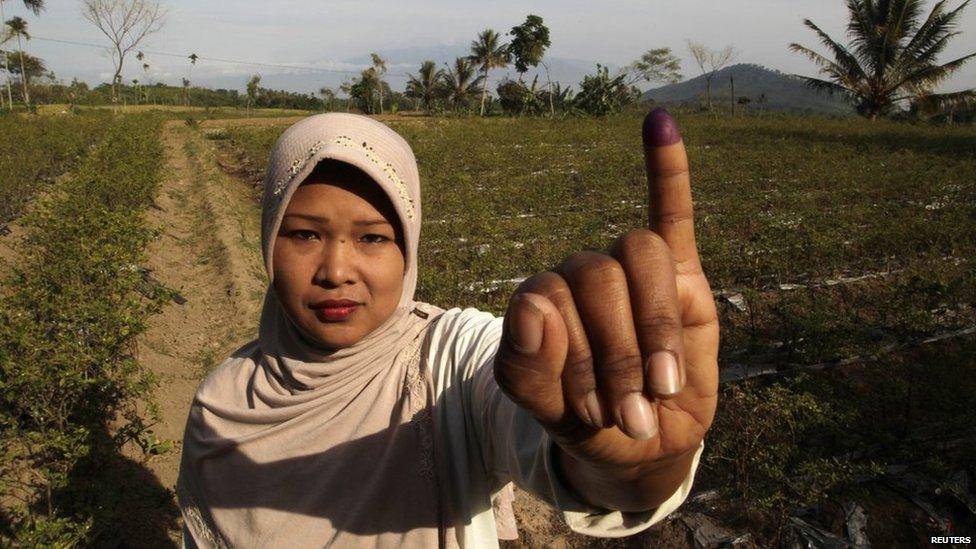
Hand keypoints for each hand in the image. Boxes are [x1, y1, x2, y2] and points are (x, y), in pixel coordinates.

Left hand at [493, 108, 718, 509]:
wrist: (643, 445)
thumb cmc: (590, 422)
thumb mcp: (546, 412)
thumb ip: (526, 366)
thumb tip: (533, 303)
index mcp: (542, 300)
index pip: (551, 298)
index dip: (575, 358)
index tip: (588, 415)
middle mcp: (582, 275)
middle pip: (598, 276)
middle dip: (616, 356)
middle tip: (630, 415)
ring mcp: (631, 272)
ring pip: (640, 256)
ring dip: (653, 327)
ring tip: (662, 387)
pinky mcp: (682, 276)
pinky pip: (671, 212)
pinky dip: (667, 170)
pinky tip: (659, 122)